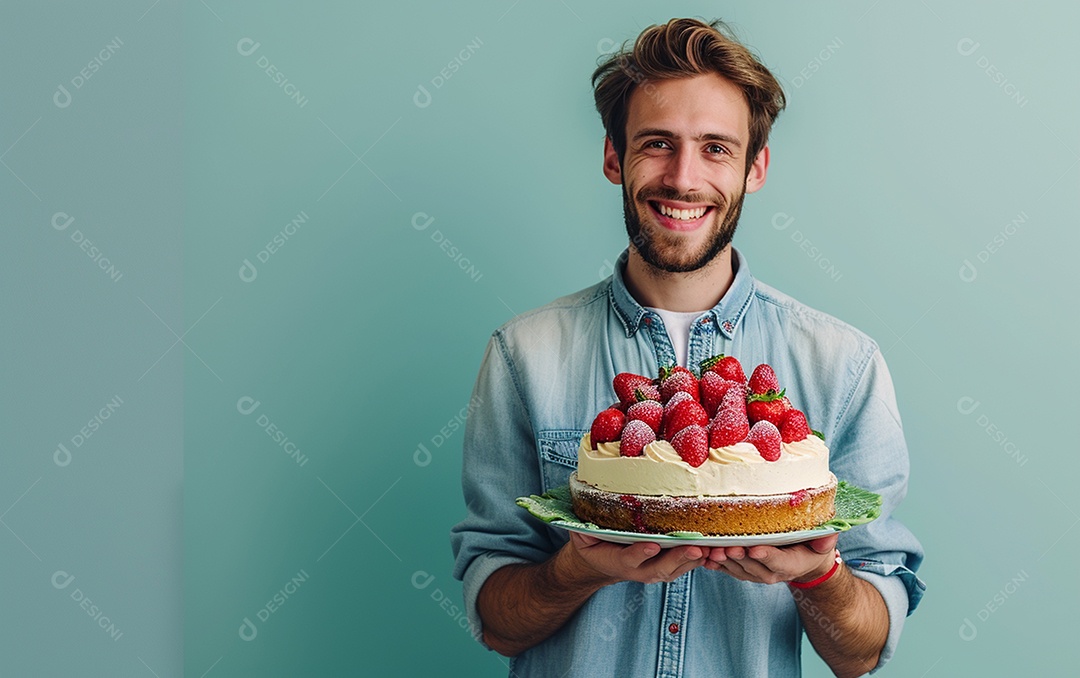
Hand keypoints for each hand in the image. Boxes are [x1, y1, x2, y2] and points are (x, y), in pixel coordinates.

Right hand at [564, 532, 707, 585]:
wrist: (600, 563)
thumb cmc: (594, 543)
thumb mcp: (583, 536)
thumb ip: (584, 530)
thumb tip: (584, 520)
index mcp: (618, 561)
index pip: (630, 558)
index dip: (640, 553)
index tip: (652, 545)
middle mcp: (639, 570)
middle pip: (661, 567)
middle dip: (679, 558)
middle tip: (694, 549)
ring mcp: (655, 571)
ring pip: (677, 569)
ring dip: (695, 560)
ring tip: (712, 548)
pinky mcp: (667, 568)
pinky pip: (685, 566)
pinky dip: (700, 559)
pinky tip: (715, 548)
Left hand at [702, 533, 838, 584]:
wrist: (802, 559)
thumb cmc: (811, 545)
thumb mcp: (824, 541)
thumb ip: (825, 539)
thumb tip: (828, 536)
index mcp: (791, 564)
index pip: (778, 561)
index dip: (767, 556)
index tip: (755, 549)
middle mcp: (772, 573)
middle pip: (753, 566)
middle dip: (739, 557)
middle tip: (727, 548)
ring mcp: (756, 573)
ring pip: (738, 569)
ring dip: (724, 562)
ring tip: (712, 552)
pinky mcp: (743, 570)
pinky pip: (728, 569)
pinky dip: (716, 564)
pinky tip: (704, 557)